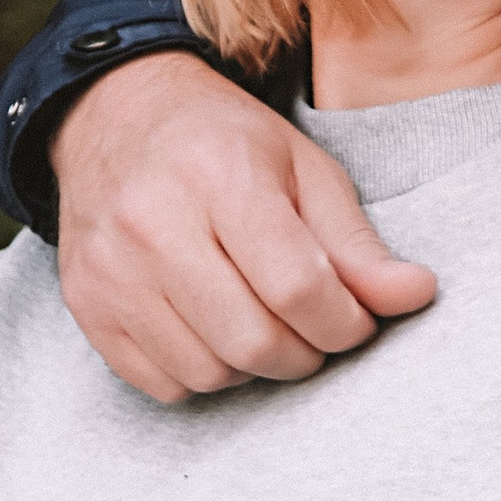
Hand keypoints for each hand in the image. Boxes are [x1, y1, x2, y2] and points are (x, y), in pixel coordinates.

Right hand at [47, 52, 435, 402]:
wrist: (115, 117)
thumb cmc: (223, 143)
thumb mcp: (304, 169)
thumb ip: (356, 243)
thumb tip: (414, 295)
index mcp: (219, 175)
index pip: (298, 289)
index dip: (345, 323)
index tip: (356, 318)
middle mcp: (152, 223)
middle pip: (253, 342)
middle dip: (304, 352)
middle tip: (314, 328)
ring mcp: (110, 269)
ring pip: (209, 372)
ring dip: (254, 366)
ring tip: (262, 321)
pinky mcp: (86, 305)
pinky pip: (161, 383)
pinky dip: (201, 373)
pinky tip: (211, 329)